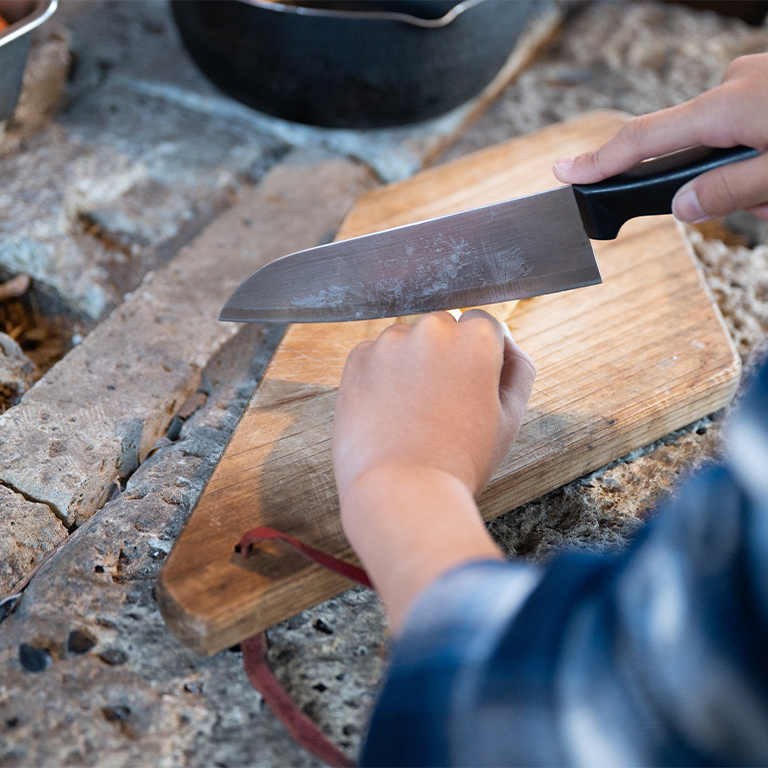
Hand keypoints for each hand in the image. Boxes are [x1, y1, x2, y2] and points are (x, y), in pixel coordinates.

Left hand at [333, 310, 535, 502]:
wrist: (401, 492)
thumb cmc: (460, 462)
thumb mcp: (509, 418)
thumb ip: (517, 368)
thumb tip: (504, 339)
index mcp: (475, 338)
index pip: (483, 324)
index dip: (480, 358)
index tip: (469, 388)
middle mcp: (431, 329)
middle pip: (443, 328)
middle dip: (444, 355)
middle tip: (441, 406)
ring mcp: (389, 342)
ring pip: (407, 341)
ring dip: (410, 363)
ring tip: (411, 414)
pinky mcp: (357, 359)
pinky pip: (375, 356)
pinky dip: (381, 376)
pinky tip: (387, 413)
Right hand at [553, 53, 767, 222]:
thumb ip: (727, 191)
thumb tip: (681, 206)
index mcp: (726, 107)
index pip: (642, 140)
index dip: (599, 160)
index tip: (566, 171)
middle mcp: (732, 87)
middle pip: (694, 153)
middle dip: (721, 186)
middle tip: (761, 199)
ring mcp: (753, 81)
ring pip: (727, 147)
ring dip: (751, 177)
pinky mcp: (767, 85)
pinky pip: (749, 130)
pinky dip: (764, 157)